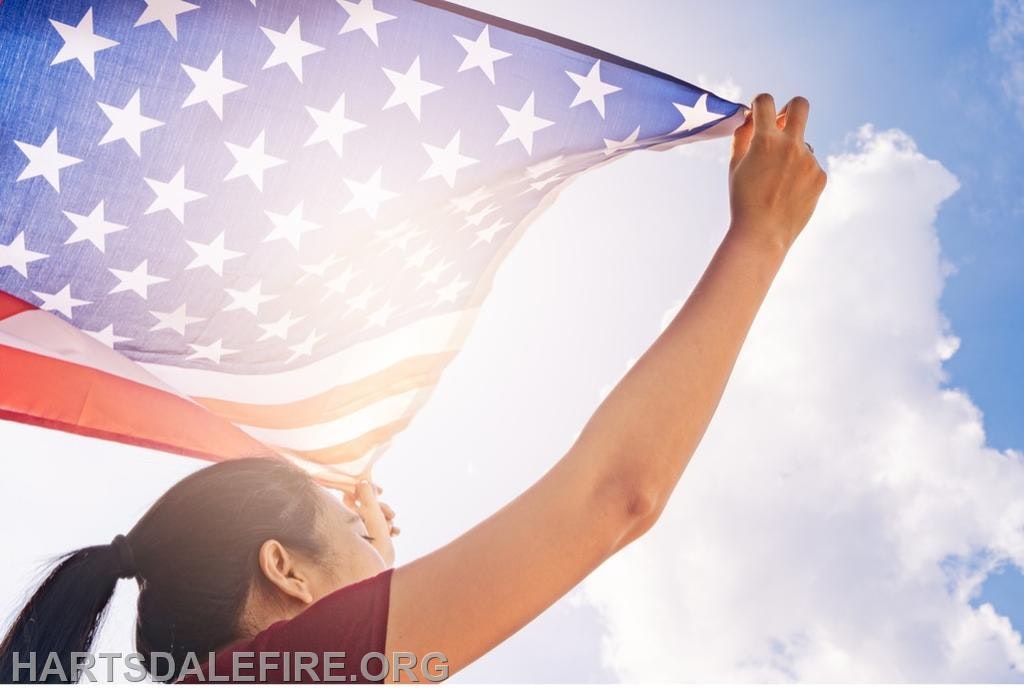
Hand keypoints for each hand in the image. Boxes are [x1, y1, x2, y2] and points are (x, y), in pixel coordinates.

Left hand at [343, 477, 398, 567]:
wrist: (376, 576)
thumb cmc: (375, 547)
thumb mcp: (373, 517)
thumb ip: (367, 497)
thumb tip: (362, 480)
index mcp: (345, 517)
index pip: (351, 494)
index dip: (367, 489)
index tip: (381, 491)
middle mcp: (348, 525)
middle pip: (365, 505)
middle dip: (381, 507)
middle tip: (391, 514)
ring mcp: (358, 535)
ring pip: (373, 517)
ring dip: (386, 518)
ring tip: (393, 527)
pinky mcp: (366, 543)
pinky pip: (376, 528)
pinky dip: (387, 528)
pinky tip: (395, 533)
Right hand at [728, 93, 826, 253]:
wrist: (763, 234)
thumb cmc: (743, 200)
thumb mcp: (735, 166)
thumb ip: (742, 137)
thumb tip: (751, 118)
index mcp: (765, 140)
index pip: (765, 101)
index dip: (760, 104)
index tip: (759, 114)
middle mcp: (791, 145)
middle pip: (800, 105)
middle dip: (790, 108)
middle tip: (782, 124)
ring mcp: (809, 160)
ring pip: (803, 144)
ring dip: (792, 154)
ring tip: (777, 183)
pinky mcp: (820, 176)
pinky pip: (811, 167)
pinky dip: (800, 175)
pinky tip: (788, 194)